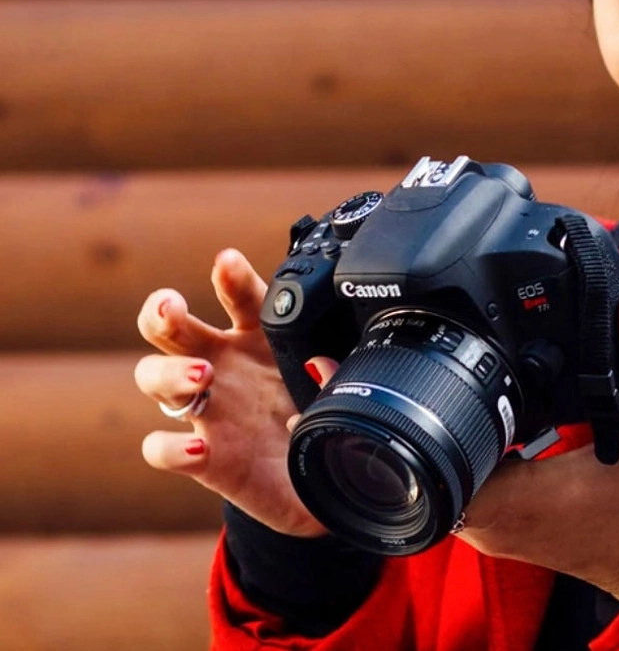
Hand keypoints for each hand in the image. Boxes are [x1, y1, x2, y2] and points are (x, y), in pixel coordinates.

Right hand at [135, 249, 329, 537]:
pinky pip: (162, 450)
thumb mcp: (340, 390)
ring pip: (154, 379)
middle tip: (172, 307)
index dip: (231, 277)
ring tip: (202, 374)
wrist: (316, 482)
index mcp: (260, 340)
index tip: (227, 260)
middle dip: (162, 312)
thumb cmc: (319, 417)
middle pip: (172, 328)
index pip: (240, 298)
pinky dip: (171, 448)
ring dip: (169, 372)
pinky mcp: (200, 458)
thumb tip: (324, 366)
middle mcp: (222, 367)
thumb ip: (337, 372)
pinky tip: (198, 448)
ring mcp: (206, 410)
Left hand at [456, 290, 618, 599]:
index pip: (445, 442)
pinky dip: (493, 459)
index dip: (457, 400)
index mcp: (514, 500)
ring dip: (479, 436)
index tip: (486, 374)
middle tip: (504, 384)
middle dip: (467, 411)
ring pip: (458, 470)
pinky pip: (478, 487)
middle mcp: (492, 524)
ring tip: (518, 410)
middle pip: (445, 450)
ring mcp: (497, 534)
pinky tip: (527, 438)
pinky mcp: (509, 534)